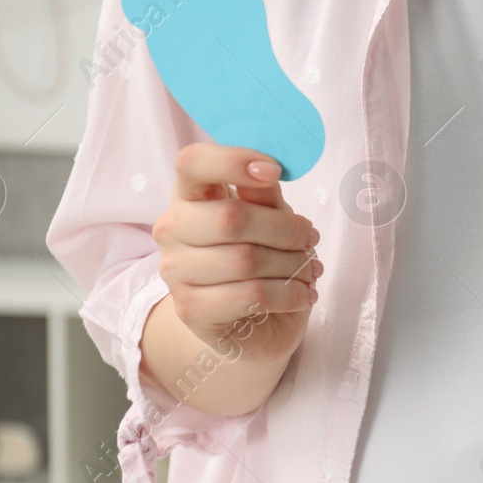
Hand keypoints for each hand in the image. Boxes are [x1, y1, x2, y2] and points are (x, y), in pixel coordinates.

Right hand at [152, 143, 321, 364]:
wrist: (253, 321)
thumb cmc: (261, 259)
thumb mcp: (269, 219)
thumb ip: (264, 195)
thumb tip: (268, 170)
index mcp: (188, 195)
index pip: (193, 163)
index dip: (233, 161)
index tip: (274, 170)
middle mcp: (172, 229)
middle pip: (230, 217)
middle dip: (285, 230)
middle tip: (310, 239)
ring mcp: (176, 271)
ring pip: (245, 260)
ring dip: (293, 265)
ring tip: (310, 271)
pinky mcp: (190, 309)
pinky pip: (251, 295)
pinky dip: (289, 295)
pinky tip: (302, 295)